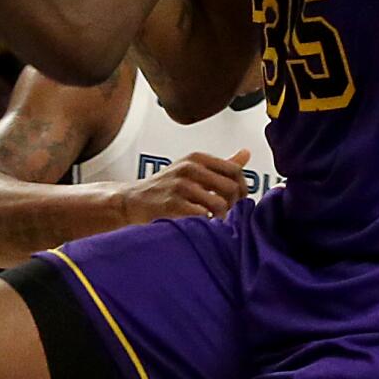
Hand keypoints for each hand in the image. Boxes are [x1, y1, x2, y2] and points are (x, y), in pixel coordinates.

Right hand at [123, 149, 250, 224]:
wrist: (133, 200)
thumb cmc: (165, 186)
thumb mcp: (192, 169)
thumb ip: (220, 165)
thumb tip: (246, 153)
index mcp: (197, 158)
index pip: (234, 170)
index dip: (242, 188)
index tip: (238, 200)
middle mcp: (189, 168)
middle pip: (230, 187)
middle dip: (234, 205)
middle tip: (227, 214)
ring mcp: (180, 186)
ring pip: (219, 204)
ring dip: (221, 217)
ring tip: (214, 221)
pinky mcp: (172, 204)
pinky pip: (202, 216)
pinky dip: (206, 224)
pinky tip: (201, 225)